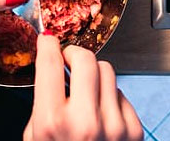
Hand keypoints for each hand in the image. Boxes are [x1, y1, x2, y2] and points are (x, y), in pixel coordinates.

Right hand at [24, 34, 143, 140]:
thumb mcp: (35, 139)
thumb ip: (42, 104)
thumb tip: (51, 67)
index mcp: (51, 123)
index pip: (49, 63)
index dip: (48, 44)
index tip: (48, 38)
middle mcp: (84, 122)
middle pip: (85, 59)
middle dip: (74, 54)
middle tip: (68, 59)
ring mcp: (113, 126)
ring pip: (107, 71)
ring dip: (93, 75)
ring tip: (85, 91)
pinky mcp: (134, 131)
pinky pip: (121, 94)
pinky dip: (110, 98)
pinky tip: (101, 114)